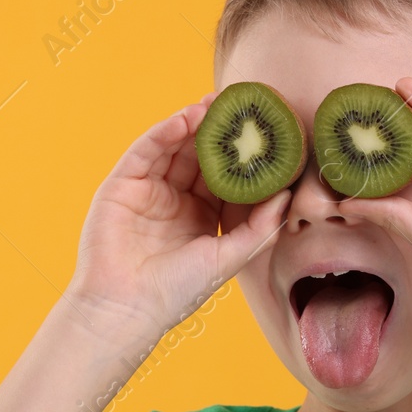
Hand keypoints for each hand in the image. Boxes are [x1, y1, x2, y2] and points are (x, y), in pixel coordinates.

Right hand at [65, 95, 291, 342]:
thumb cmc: (177, 291)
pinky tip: (184, 119)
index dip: (243, 155)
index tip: (266, 132)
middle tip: (241, 105)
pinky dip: (164, 132)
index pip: (226, 177)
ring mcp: (148, 190)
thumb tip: (288, 194)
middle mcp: (174, 199)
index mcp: (201, 217)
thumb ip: (260, 227)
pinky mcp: (122, 184)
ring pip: (174, 147)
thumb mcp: (228, 257)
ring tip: (216, 104)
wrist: (127, 307)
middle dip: (220, 130)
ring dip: (193, 123)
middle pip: (200, 155)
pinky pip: (146, 151)